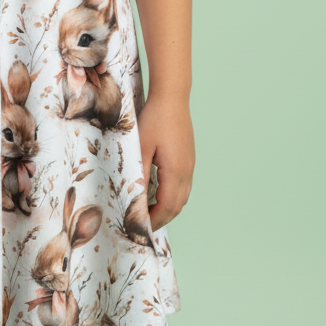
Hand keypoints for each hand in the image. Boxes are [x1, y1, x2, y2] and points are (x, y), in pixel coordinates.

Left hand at [137, 93, 194, 231]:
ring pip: (182, 198)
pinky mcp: (188, 158)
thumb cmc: (155, 119)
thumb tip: (136, 197)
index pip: (166, 207)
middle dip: (161, 219)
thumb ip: (139, 173)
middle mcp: (187, 172)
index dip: (154, 220)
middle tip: (142, 225)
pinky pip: (183, 186)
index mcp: (175, 172)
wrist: (172, 97)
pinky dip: (172, 197)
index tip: (139, 227)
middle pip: (177, 206)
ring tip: (149, 212)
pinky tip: (158, 193)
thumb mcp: (141, 147)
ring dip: (167, 208)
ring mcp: (190, 165)